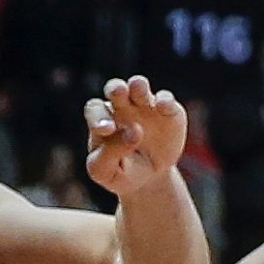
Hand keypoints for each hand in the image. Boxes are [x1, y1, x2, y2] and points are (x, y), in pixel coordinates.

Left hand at [85, 76, 186, 196]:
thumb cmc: (120, 172)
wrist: (149, 179)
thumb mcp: (105, 171)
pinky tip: (163, 106)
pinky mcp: (169, 112)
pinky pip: (166, 99)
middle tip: (118, 92)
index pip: (95, 110)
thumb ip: (109, 154)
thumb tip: (131, 134)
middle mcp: (122, 107)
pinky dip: (165, 100)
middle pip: (115, 88)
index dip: (98, 117)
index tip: (107, 130)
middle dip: (116, 88)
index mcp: (102, 120)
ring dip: (138, 85)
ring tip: (138, 88)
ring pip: (139, 86)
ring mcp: (145, 107)